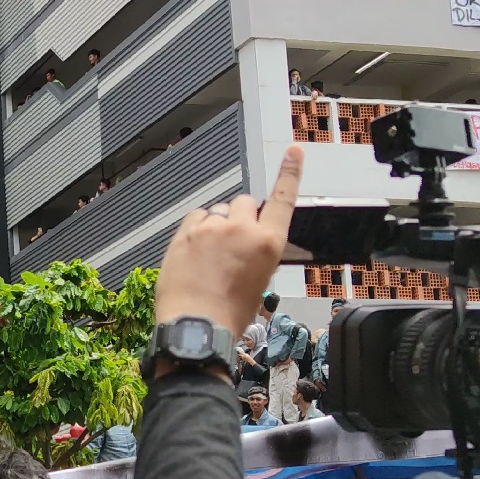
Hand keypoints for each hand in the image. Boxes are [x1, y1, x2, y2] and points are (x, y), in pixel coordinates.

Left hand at [153, 147, 302, 341]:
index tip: (293, 152)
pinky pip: (196, 217)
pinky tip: (195, 251)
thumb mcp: (259, 282)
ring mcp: (211, 229)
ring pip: (218, 211)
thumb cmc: (230, 313)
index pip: (282, 198)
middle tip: (232, 244)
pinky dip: (197, 228)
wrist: (197, 326)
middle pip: (245, 203)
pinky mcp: (186, 233)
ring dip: (217, 225)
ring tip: (211, 256)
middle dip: (241, 218)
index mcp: (268, 243)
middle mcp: (242, 229)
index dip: (289, 172)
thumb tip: (245, 241)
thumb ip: (256, 251)